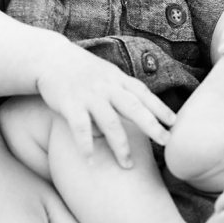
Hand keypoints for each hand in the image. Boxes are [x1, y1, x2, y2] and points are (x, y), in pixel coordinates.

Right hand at [36, 47, 176, 166]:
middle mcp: (106, 86)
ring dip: (120, 145)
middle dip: (151, 126)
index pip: (143, 94)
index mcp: (117, 78)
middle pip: (133, 107)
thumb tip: (142, 113)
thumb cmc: (81, 70)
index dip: (160, 108)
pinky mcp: (70, 104)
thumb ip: (122, 91)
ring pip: (110, 122)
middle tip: (166, 142)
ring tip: (127, 165)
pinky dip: (86, 146)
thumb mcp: (106, 73)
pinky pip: (81, 128)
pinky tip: (91, 162)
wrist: (49, 57)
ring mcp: (89, 95)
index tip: (175, 123)